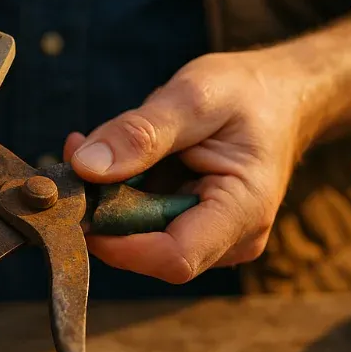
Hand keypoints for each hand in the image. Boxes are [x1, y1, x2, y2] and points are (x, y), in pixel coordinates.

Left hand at [63, 51, 312, 283]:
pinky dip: (117, 191)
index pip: (175, 258)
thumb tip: (86, 167)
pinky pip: (142, 221)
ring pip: (138, 237)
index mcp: (243, 210)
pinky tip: (109, 154)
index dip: (119, 244)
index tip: (77, 204)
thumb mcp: (195, 95)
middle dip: (104, 210)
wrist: (276, 96)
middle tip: (74, 155)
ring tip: (90, 144)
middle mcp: (230, 238)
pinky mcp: (190, 225)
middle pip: (149, 250)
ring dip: (105, 197)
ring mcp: (210, 237)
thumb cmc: (246, 93)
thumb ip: (143, 132)